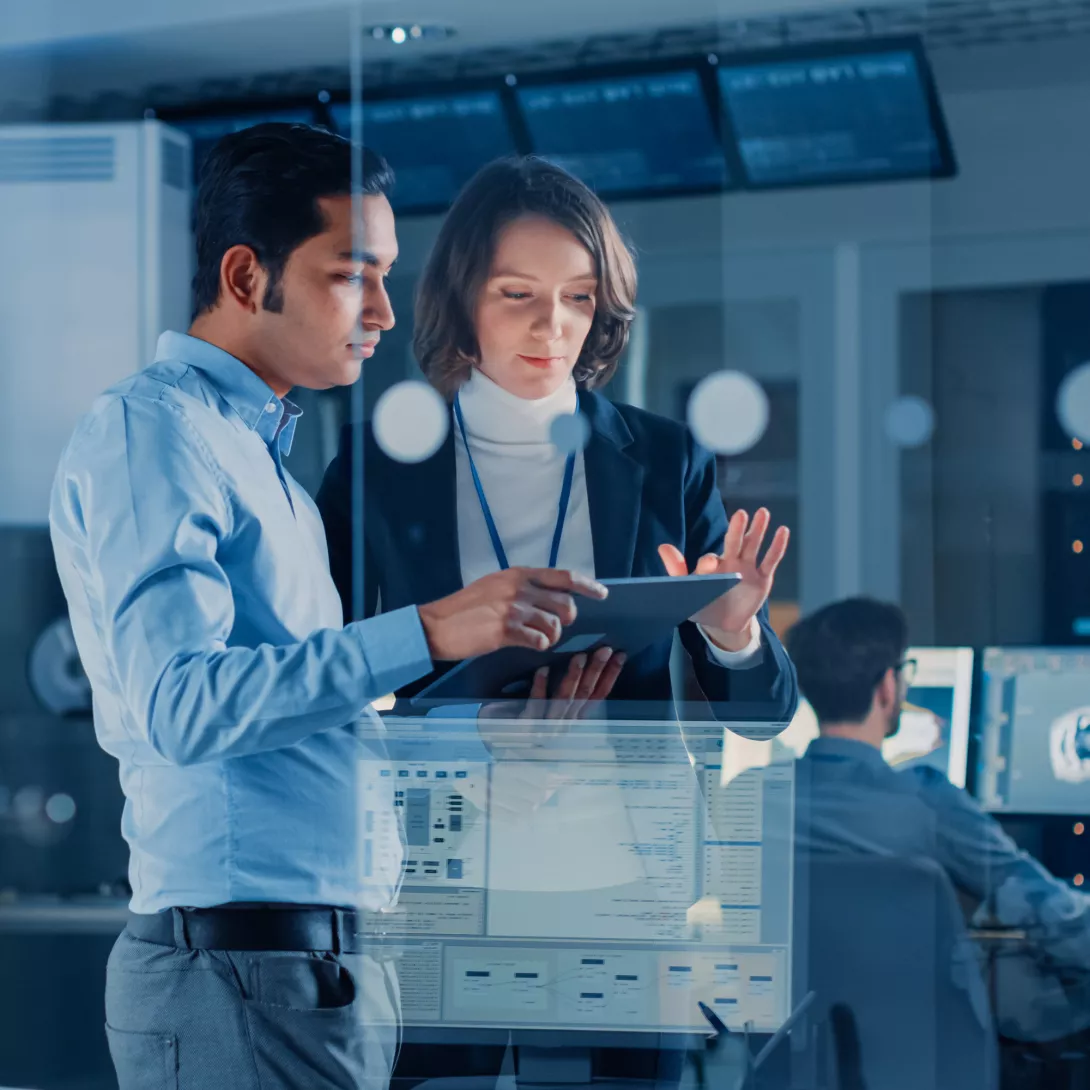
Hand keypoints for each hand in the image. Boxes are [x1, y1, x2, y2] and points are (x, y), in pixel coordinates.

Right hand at [417, 568, 606, 660]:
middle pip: (566, 604)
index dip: (587, 585)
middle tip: (558, 626)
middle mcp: (518, 587)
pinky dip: (539, 644)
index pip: (563, 576)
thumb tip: (550, 598)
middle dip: (567, 619)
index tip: (603, 594)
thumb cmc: (465, 608)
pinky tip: (529, 644)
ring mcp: (512, 609)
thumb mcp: (495, 585)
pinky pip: (539, 640)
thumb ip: (522, 587)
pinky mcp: (505, 631)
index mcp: (517, 573)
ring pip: (555, 624)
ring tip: (539, 638)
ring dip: (552, 636)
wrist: (436, 625)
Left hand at [481, 646, 626, 725]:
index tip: (620, 655)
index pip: (597, 695)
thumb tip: (584, 661)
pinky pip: (535, 705)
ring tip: (579, 657)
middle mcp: (564, 724)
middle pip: (584, 695)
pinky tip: (542, 670)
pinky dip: (540, 687)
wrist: (500, 745)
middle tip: (605, 649)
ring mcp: (546, 727)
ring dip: (573, 677)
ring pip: (564, 700)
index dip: (610, 676)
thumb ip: (567, 692)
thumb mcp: (552, 708)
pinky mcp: (526, 727)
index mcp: (573, 718)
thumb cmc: (528, 720)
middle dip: (596, 671)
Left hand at [658, 508, 788, 651]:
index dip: (709, 562)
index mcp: (711, 565)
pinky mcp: (762, 579)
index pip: (710, 560)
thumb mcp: (686, 591)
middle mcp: (730, 562)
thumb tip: (663, 546)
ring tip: (763, 513)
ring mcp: (747, 569)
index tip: (709, 564)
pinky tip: (782, 531)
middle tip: (740, 514)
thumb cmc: (702, 604)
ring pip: (753, 546)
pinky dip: (777, 546)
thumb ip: (676, 570)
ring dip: (758, 530)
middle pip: (734, 542)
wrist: (723, 624)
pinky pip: (770, 561)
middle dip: (736, 529)